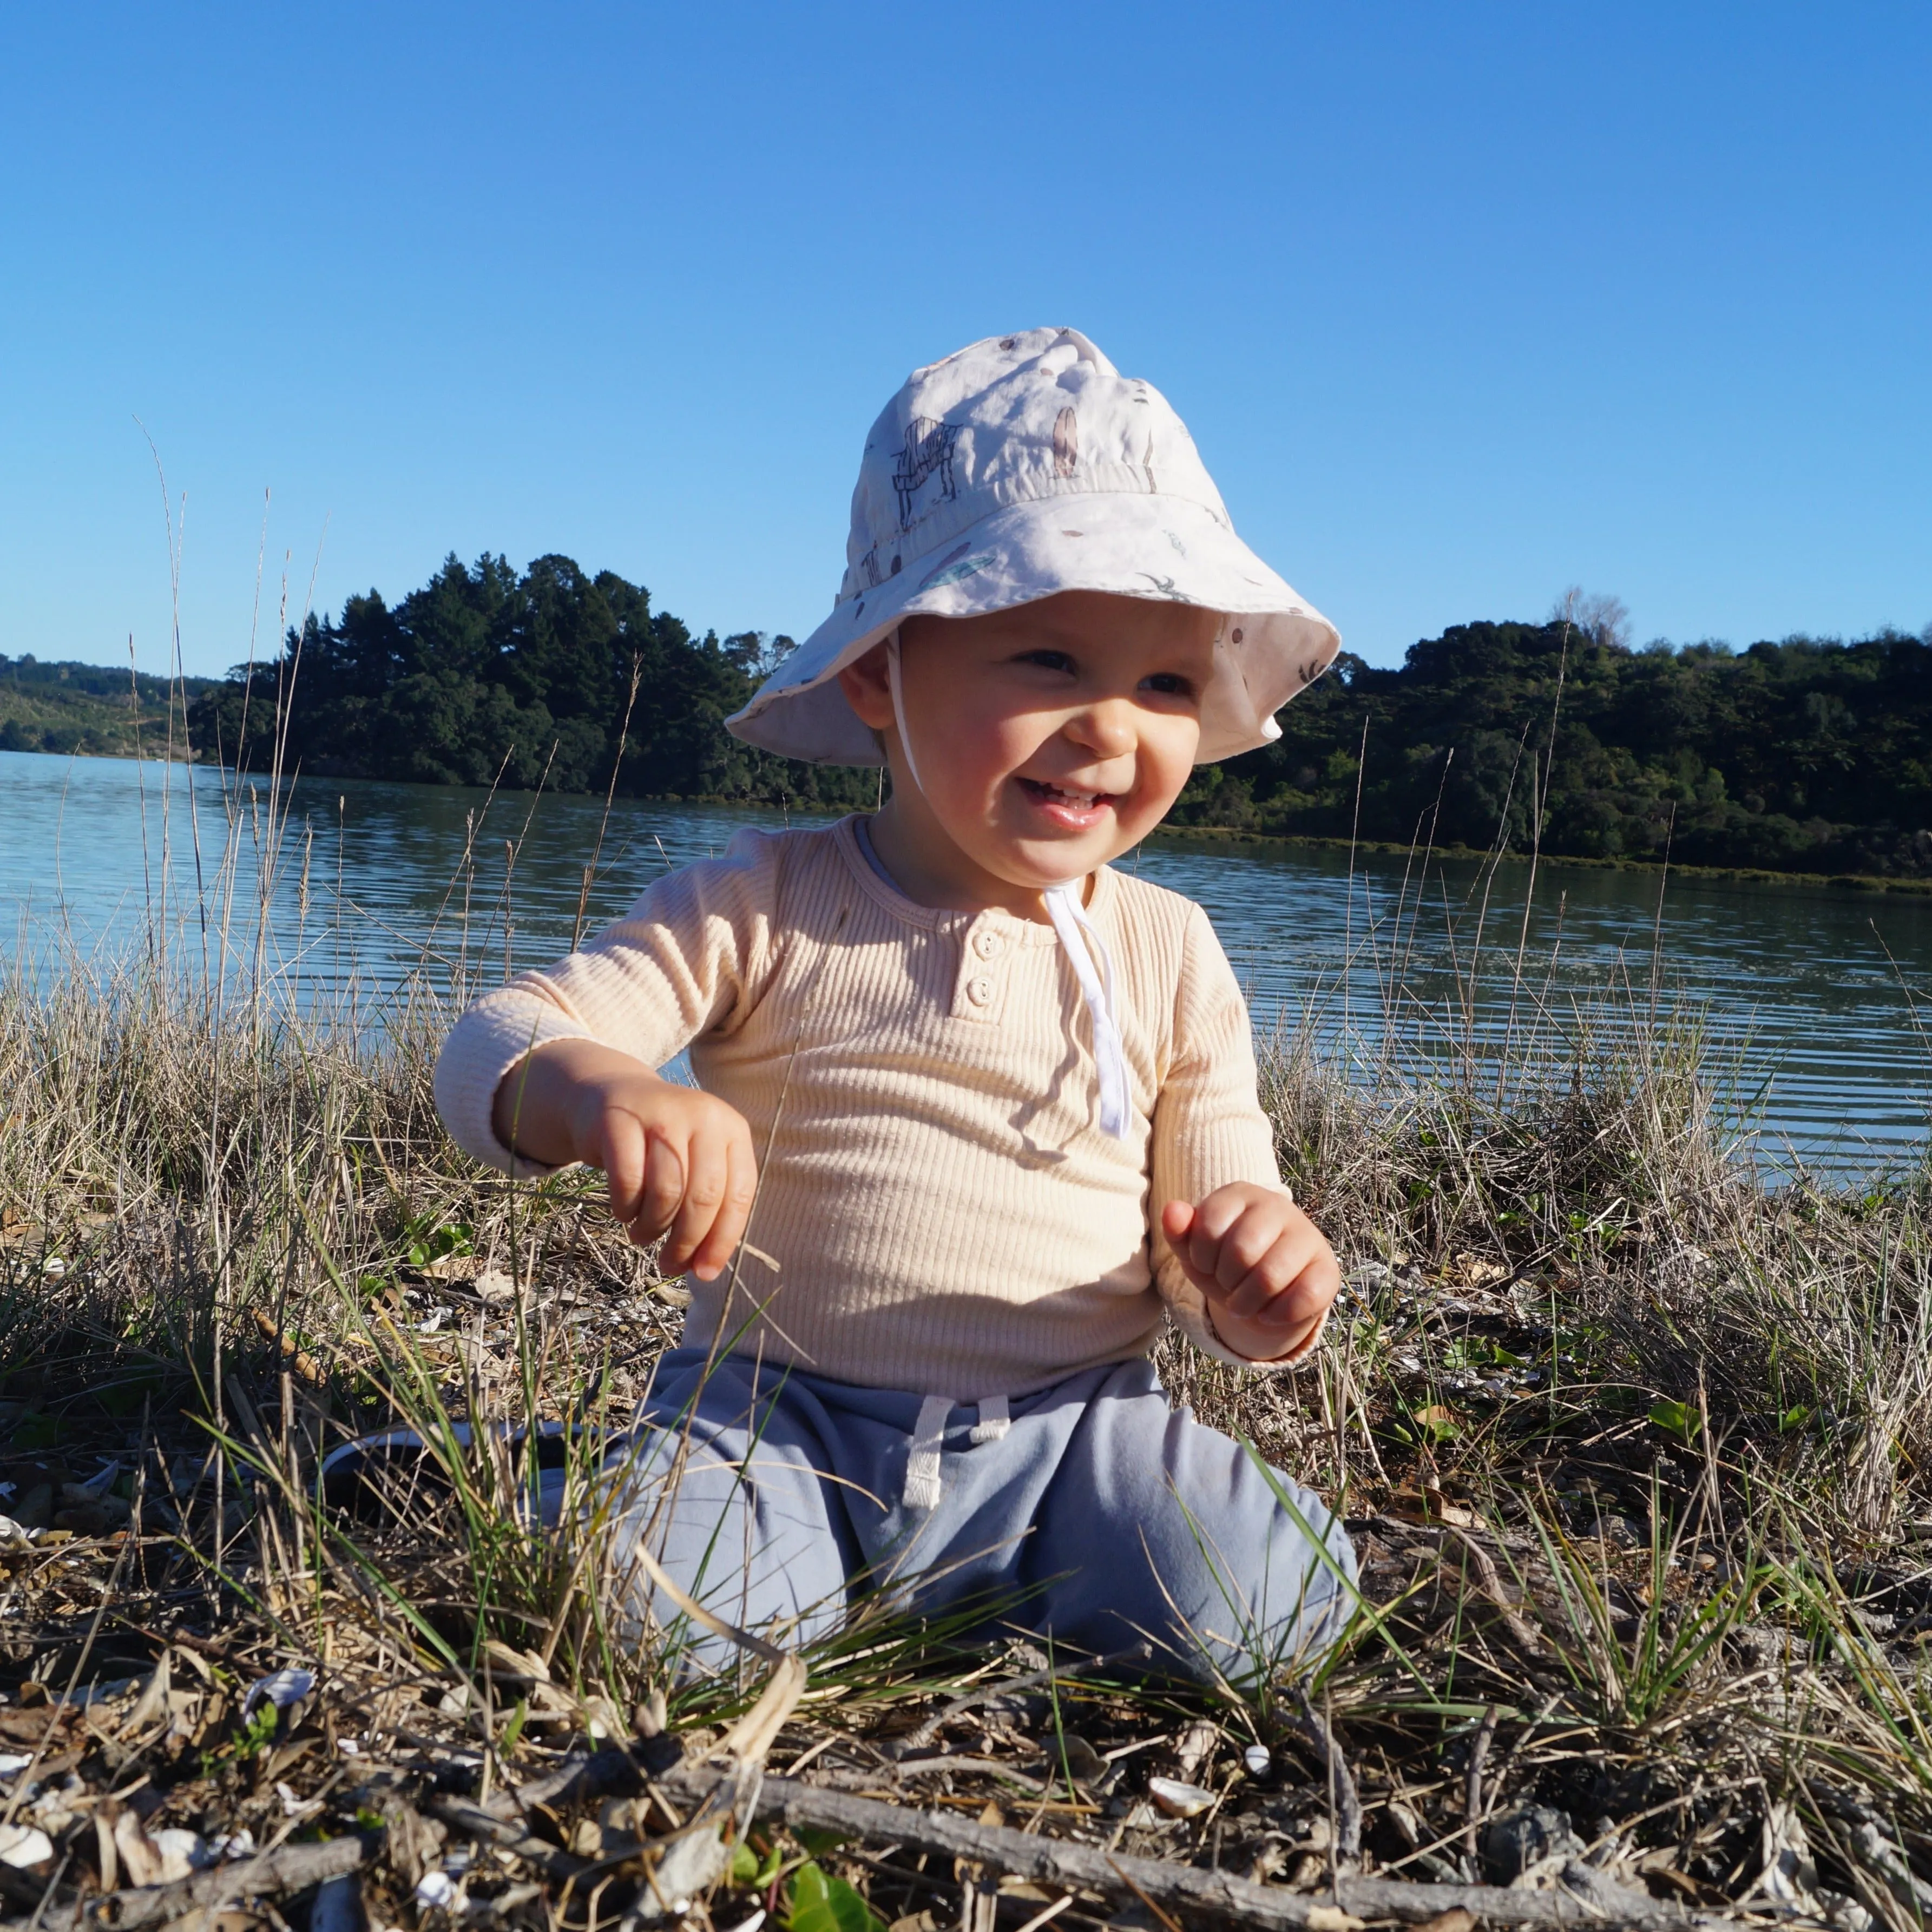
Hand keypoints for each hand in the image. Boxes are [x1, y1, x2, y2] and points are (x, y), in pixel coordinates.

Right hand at [493, 1039, 757, 1280]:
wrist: (610, 1095)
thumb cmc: (660, 1145)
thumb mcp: (696, 1162)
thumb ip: (710, 1206)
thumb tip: (707, 1269)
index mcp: (732, 1130)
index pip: (739, 1195)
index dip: (723, 1240)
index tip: (705, 1273)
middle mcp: (704, 1116)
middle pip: (704, 1197)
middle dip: (686, 1242)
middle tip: (669, 1264)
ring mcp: (662, 1113)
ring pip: (666, 1192)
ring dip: (653, 1227)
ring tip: (643, 1235)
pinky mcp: (621, 1120)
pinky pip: (627, 1181)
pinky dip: (625, 1207)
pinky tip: (623, 1211)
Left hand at [1159, 1184, 1339, 1361]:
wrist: (1267, 1292)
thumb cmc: (1226, 1263)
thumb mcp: (1196, 1252)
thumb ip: (1180, 1233)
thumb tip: (1172, 1211)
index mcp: (1241, 1194)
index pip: (1209, 1225)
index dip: (1201, 1257)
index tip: (1207, 1263)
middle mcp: (1277, 1206)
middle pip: (1241, 1251)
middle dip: (1226, 1281)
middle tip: (1228, 1285)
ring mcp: (1307, 1235)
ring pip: (1271, 1276)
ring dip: (1247, 1303)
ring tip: (1244, 1303)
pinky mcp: (1328, 1268)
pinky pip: (1304, 1297)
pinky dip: (1277, 1315)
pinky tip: (1270, 1312)